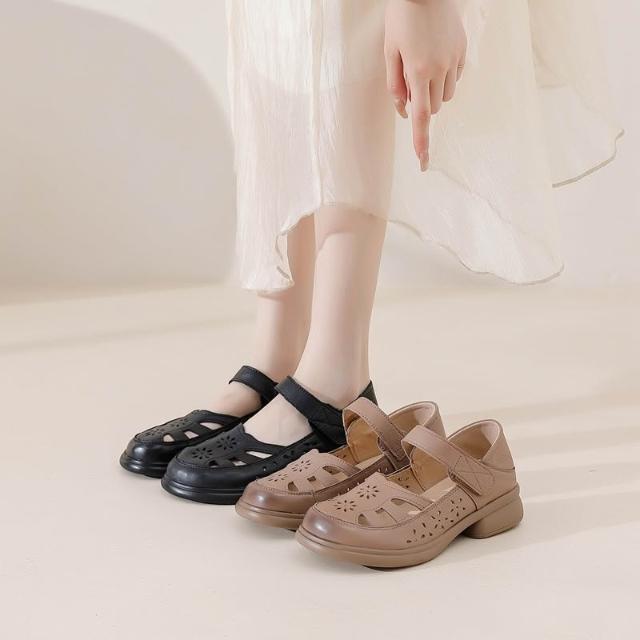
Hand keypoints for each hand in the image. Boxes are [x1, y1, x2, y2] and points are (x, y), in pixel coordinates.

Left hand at [384, 0, 466, 169]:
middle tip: (410, 80)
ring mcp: (454, 60)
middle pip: (432, 108)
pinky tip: (435, 55)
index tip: (423, 163)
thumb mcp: (390, 51)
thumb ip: (395, 85)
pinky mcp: (463, 51)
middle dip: (422, 103)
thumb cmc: (401, 18)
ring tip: (422, 65)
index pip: (420, 117)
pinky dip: (444, 77)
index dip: (421, 142)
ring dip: (433, 91)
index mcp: (418, 71)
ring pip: (445, 96)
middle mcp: (439, 69)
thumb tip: (404, 112)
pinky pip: (455, 77)